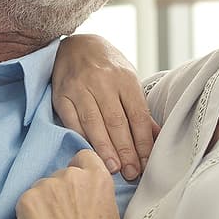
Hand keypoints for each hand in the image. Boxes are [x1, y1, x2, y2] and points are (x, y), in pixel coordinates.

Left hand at [16, 149, 124, 218]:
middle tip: (63, 218)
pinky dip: (29, 215)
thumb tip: (89, 201)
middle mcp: (71, 174)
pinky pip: (26, 203)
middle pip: (59, 176)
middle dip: (59, 192)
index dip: (78, 170)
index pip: (83, 157)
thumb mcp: (113, 215)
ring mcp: (47, 185)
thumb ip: (99, 198)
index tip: (76, 187)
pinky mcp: (27, 199)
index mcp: (96, 177)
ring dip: (43, 203)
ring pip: (41, 189)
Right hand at [52, 33, 157, 180]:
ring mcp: (80, 87)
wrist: (75, 45)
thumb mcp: (128, 80)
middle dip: (125, 151)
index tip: (145, 163)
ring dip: (104, 149)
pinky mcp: (62, 95)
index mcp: (125, 78)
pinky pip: (72, 121)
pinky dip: (82, 139)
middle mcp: (103, 82)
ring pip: (94, 123)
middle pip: (117, 122)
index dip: (142, 143)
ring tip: (113, 169)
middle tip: (131, 173)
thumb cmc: (107, 66)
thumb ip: (140, 109)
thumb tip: (157, 137)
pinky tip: (89, 153)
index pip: (137, 116)